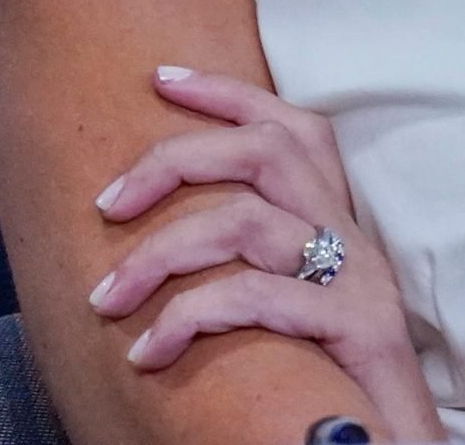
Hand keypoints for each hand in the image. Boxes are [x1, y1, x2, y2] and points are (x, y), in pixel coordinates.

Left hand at [88, 66, 442, 439]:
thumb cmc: (331, 385)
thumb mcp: (291, 311)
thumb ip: (249, 271)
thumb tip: (158, 240)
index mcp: (335, 226)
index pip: (291, 128)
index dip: (228, 94)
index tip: (162, 78)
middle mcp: (352, 240)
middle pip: (268, 152)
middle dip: (175, 160)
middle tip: (105, 205)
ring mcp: (359, 282)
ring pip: (249, 223)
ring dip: (160, 255)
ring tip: (105, 302)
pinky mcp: (358, 330)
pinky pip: (261, 298)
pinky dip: (191, 316)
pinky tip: (150, 352)